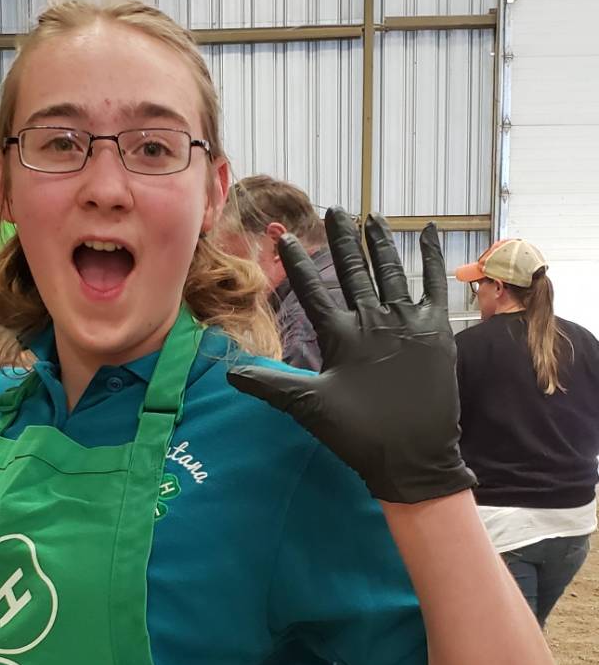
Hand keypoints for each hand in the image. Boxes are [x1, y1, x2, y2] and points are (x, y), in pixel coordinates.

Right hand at [227, 209, 475, 503]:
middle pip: (352, 270)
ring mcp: (408, 320)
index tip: (285, 237)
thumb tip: (229, 370)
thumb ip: (269, 384)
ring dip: (379, 241)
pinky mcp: (436, 328)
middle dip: (342, 239)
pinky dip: (432, 256)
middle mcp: (373, 318)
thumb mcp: (308, 407)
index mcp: (340, 335)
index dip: (296, 263)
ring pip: (390, 270)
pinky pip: (434, 283)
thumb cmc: (359, 433)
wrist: (414, 455)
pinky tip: (431, 232)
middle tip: (335, 209)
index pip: (312, 290)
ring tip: (371, 217)